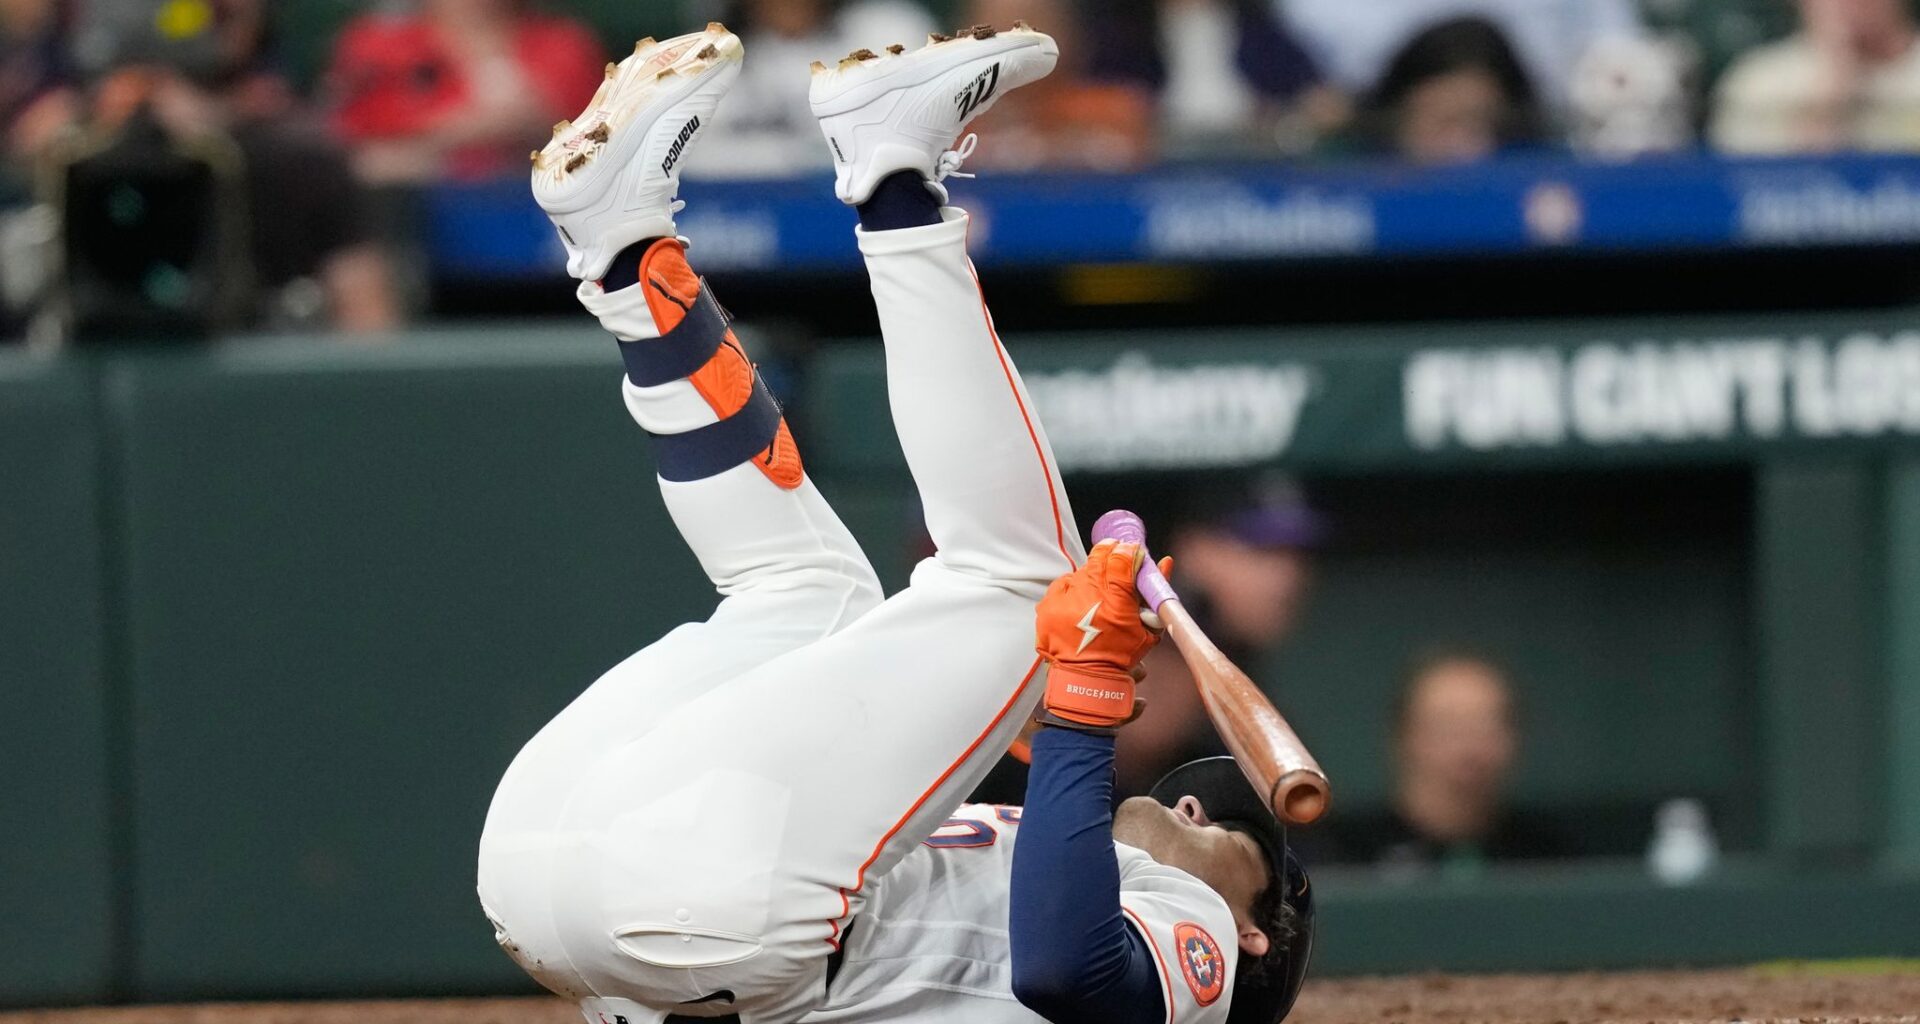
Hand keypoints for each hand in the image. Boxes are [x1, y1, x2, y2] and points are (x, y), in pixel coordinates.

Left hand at [1035, 539, 1164, 731]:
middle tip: (1114, 562)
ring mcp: (1066, 598)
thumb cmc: (1119, 655)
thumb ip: (1156, 594)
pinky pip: (1062, 585)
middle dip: (1109, 556)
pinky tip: (1078, 604)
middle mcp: (1090, 593)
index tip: (1131, 551)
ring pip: (1081, 571)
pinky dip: (1071, 590)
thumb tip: (1166, 562)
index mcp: (1117, 598)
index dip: (1128, 550)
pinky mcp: (1049, 605)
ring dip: (1090, 578)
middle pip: (1099, 557)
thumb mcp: (1147, 628)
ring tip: (1095, 598)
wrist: (1086, 678)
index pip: (1122, 556)